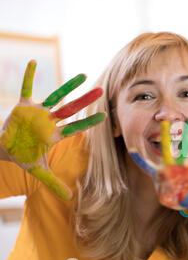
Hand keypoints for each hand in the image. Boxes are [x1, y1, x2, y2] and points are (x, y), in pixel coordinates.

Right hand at [0, 60, 105, 199]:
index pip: (77, 127)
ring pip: (56, 96)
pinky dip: (29, 75)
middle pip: (72, 108)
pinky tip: (33, 62)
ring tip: (82, 75)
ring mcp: (38, 111)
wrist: (3, 149)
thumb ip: (53, 183)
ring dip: (68, 86)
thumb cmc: (22, 157)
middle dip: (86, 100)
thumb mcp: (38, 171)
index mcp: (56, 134)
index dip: (90, 122)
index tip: (106, 116)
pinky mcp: (23, 105)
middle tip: (102, 90)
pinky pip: (26, 87)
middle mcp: (51, 120)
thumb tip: (69, 197)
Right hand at [129, 120, 187, 211]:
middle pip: (186, 147)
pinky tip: (133, 150)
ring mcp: (169, 168)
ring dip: (165, 138)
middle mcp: (181, 165)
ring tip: (164, 122)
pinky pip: (147, 166)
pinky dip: (140, 160)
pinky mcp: (158, 174)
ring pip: (167, 151)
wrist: (178, 199)